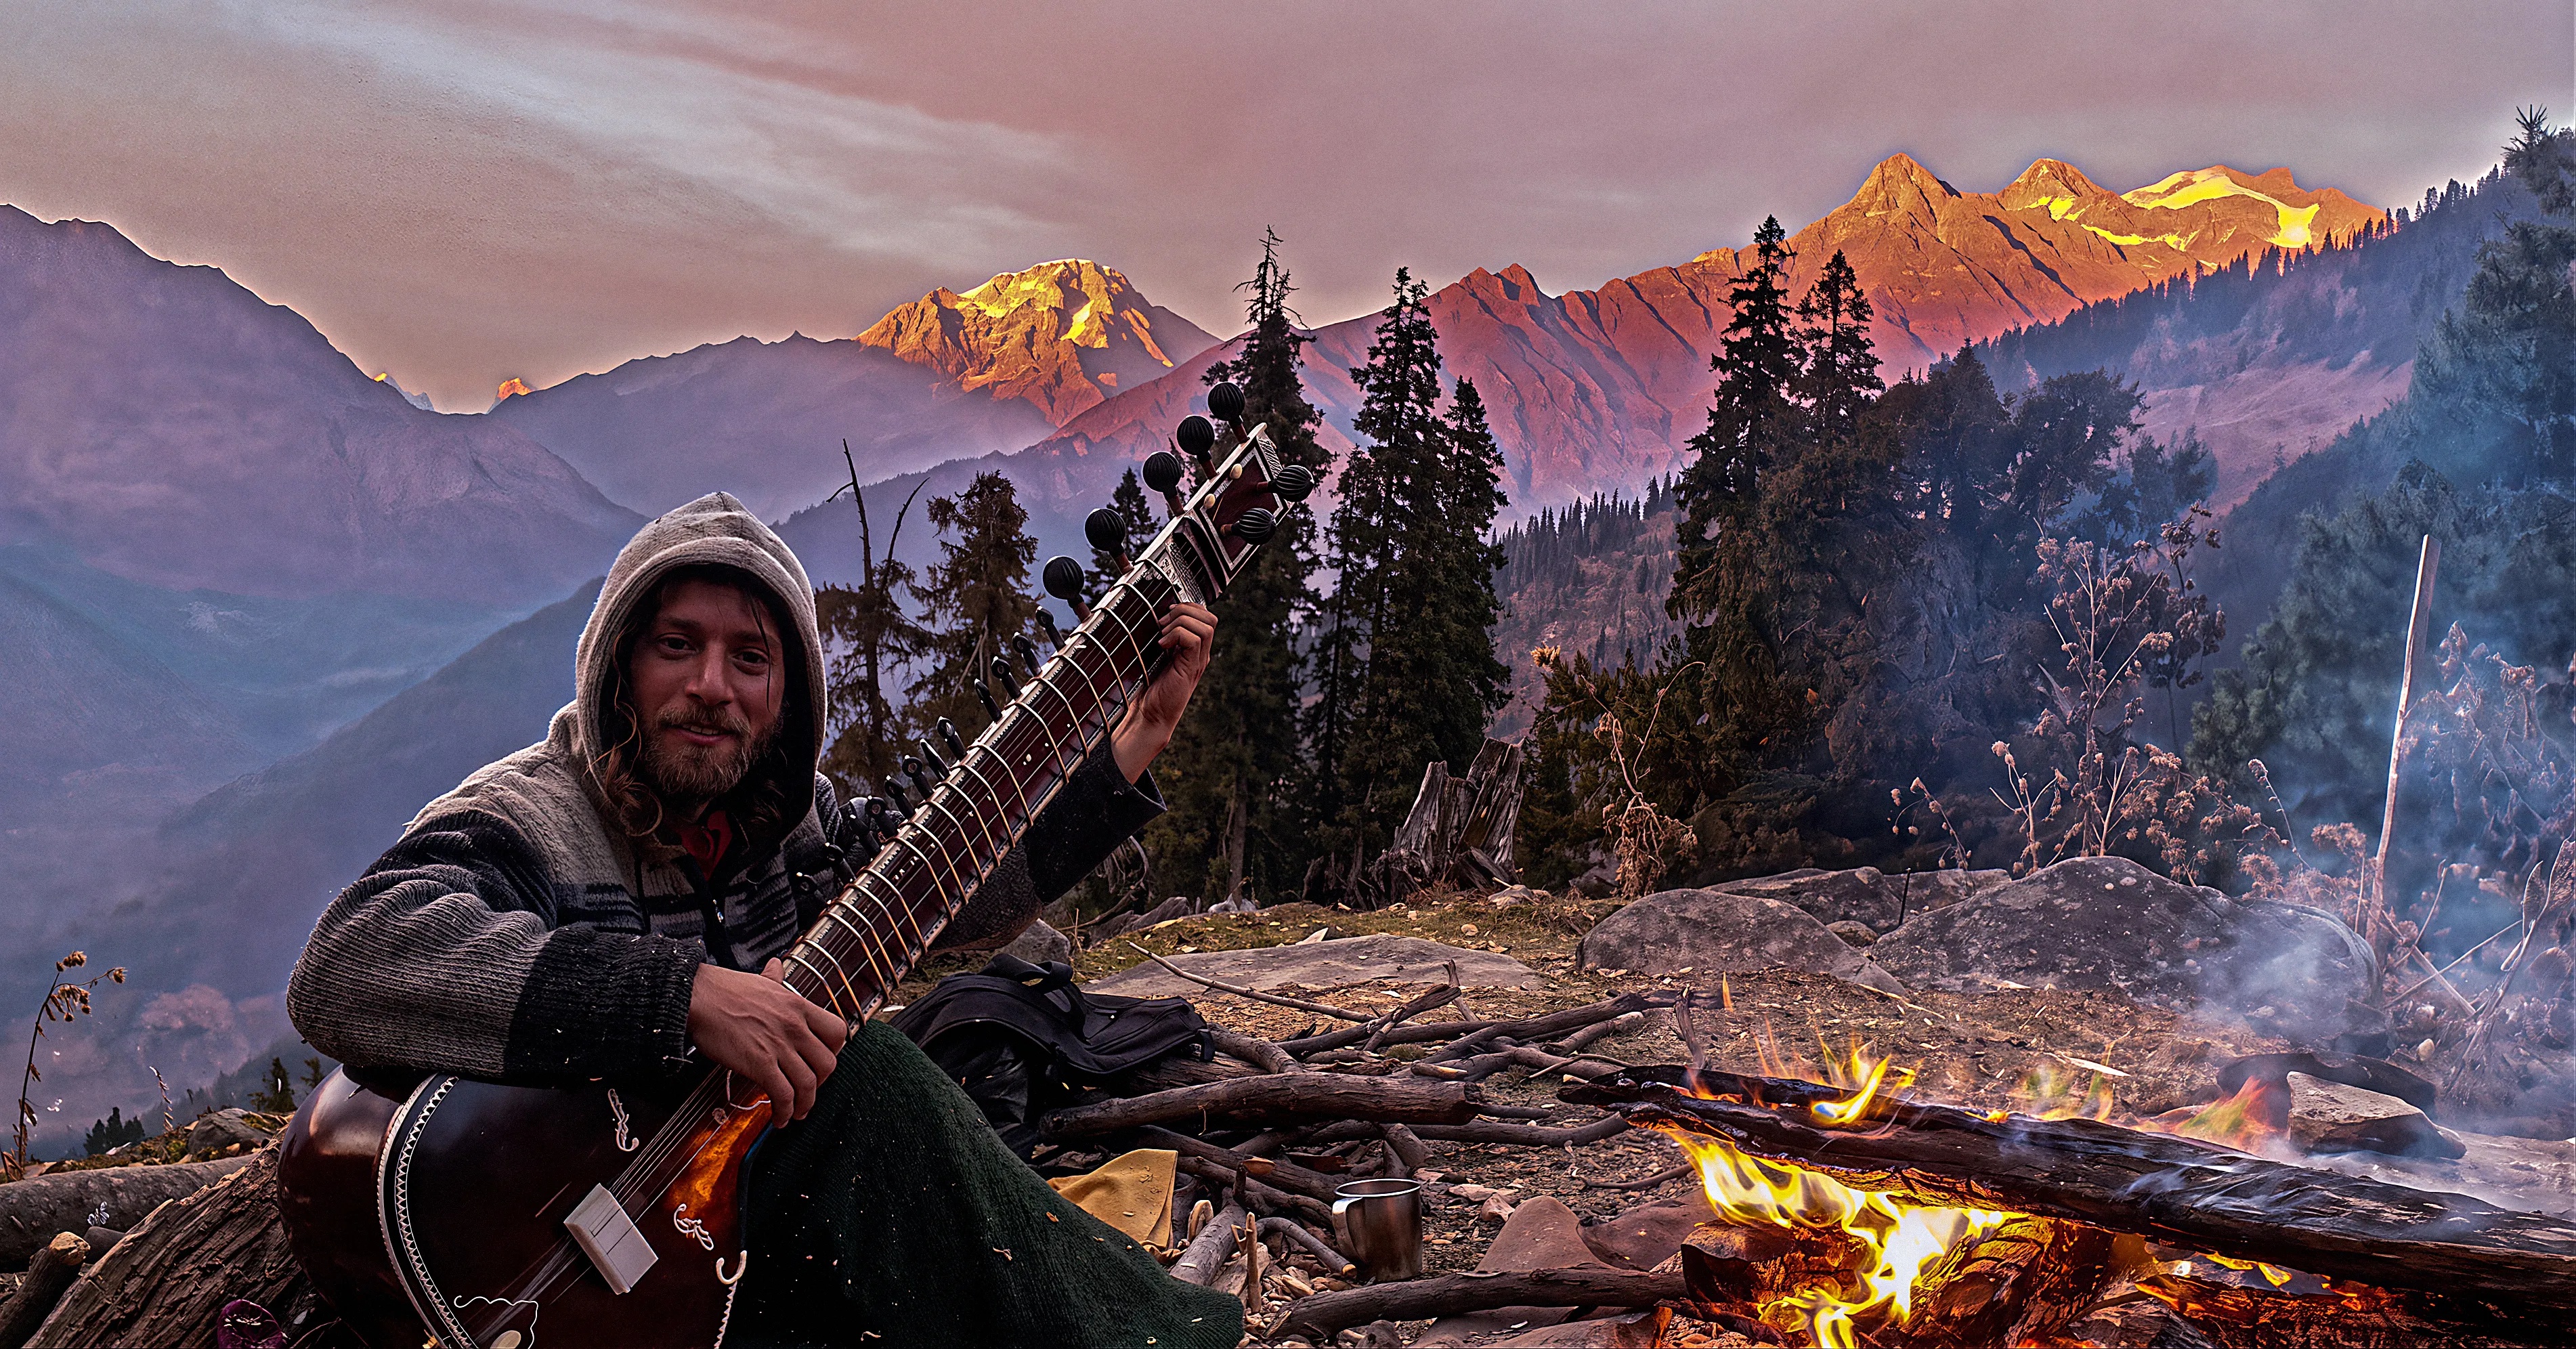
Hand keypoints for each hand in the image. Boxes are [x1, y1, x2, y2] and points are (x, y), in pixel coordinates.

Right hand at [686, 958, 846, 1120]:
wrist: (697, 996)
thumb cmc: (723, 989)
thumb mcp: (760, 981)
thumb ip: (774, 977)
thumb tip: (776, 967)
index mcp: (798, 1006)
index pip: (837, 1032)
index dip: (834, 1051)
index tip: (822, 1061)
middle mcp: (794, 1026)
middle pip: (828, 1063)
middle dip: (821, 1083)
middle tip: (809, 1090)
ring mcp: (778, 1045)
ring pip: (808, 1084)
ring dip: (805, 1105)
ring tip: (796, 1113)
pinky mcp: (759, 1063)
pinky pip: (783, 1094)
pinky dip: (784, 1111)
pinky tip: (779, 1117)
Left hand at [1111, 601, 1215, 781]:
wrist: (1146, 716)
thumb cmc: (1143, 688)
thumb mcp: (1148, 656)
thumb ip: (1152, 638)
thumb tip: (1133, 615)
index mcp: (1191, 649)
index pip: (1203, 616)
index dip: (1186, 606)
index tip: (1163, 613)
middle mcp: (1198, 654)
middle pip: (1209, 617)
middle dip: (1185, 610)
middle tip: (1162, 623)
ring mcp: (1196, 661)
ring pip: (1206, 625)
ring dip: (1181, 622)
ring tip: (1162, 635)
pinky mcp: (1190, 668)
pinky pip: (1195, 639)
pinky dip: (1177, 635)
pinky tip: (1161, 645)